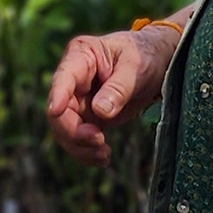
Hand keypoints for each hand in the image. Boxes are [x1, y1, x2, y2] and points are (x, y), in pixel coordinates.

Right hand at [45, 28, 175, 167]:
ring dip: (80, 147)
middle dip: (73, 131)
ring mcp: (78, 99)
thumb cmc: (145, 55)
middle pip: (59, 110)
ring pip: (64, 129)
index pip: (63, 77)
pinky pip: (78, 138)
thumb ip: (119, 88)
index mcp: (82, 54)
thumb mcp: (136, 66)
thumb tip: (100, 112)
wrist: (156, 64)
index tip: (56, 112)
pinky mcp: (86, 116)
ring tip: (104, 154)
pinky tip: (103, 158)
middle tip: (99, 141)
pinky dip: (87, 152)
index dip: (57, 95)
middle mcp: (73, 78)